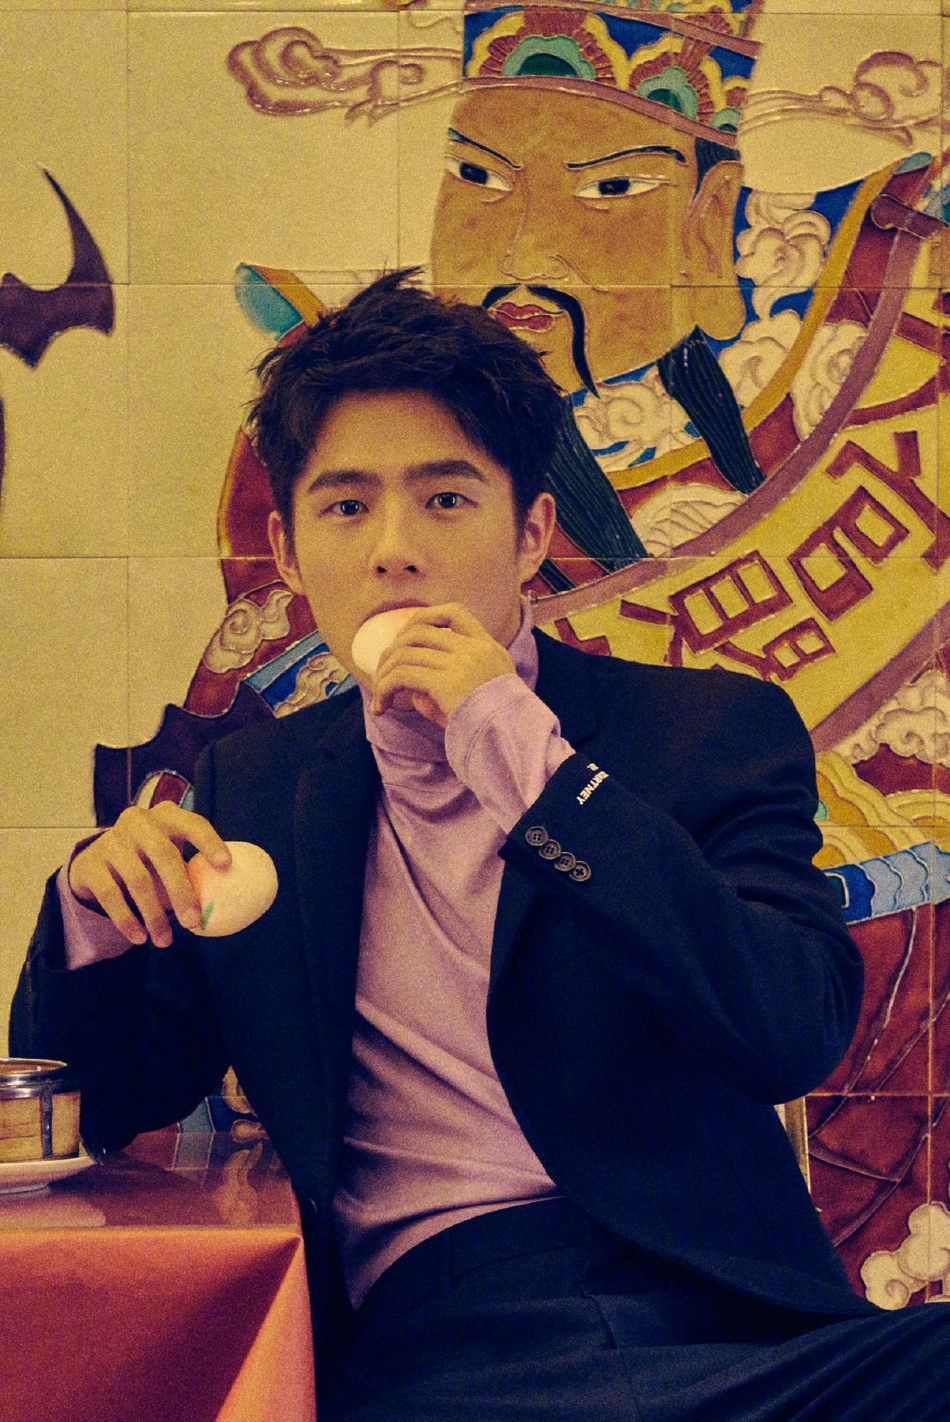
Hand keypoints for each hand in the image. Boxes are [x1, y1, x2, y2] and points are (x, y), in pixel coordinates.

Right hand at [68, 803, 230, 947]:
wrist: (94, 864)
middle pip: (163, 854)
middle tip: (193, 922)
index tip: (225, 866)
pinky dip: (127, 920)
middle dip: (181, 891)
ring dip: (154, 915)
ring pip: (138, 880)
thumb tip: (222, 905)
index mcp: (166, 816)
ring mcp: (111, 840)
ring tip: (165, 940)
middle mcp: (138, 821)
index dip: (209, 842)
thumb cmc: (147, 861)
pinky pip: (111, 895)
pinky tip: (139, 938)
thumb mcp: (169, 858)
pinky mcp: (89, 864)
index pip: (192, 823)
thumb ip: (191, 872)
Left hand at [370, 603, 514, 726]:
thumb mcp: (479, 695)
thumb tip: (411, 686)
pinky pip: (401, 676)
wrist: (511, 740)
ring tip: (379, 699)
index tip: (406, 637)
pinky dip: (384, 688)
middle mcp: (475, 649)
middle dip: (392, 650)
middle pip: (419, 630)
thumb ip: (449, 681)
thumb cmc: (494, 725)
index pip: (454, 612)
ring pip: (404, 654)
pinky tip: (381, 706)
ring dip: (383, 676)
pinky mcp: (445, 682)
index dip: (424, 617)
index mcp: (488, 647)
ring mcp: (461, 663)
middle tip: (383, 676)